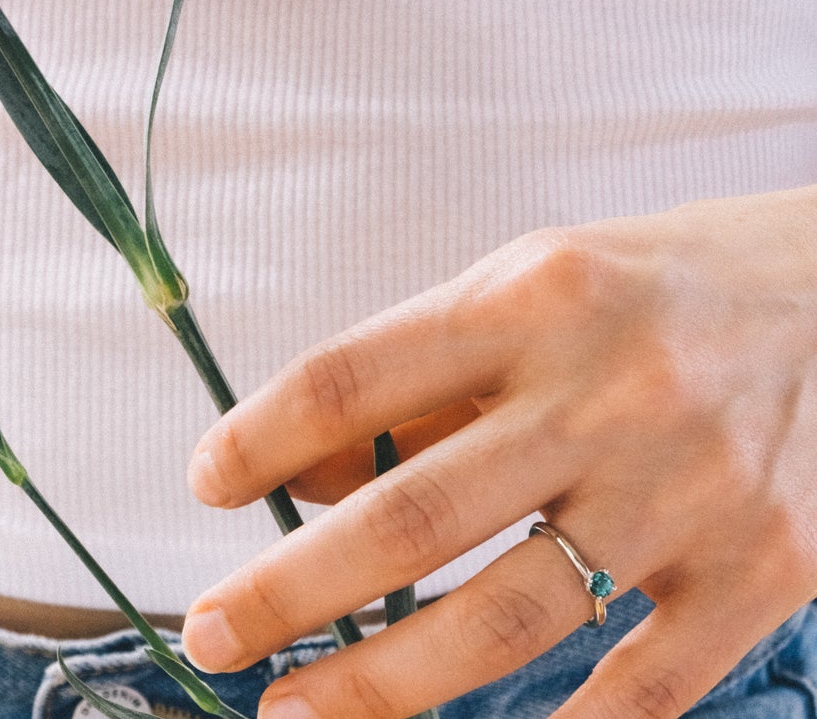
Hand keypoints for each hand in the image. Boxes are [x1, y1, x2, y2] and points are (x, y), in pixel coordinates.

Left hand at [180, 188, 816, 716]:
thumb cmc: (644, 294)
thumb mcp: (520, 292)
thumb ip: (414, 381)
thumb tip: (297, 475)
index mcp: (530, 299)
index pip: (356, 375)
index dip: (261, 436)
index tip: (207, 485)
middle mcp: (605, 390)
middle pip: (416, 511)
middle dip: (293, 586)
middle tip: (213, 631)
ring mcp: (689, 489)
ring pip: (508, 615)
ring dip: (384, 682)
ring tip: (293, 710)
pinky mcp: (762, 572)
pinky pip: (636, 689)